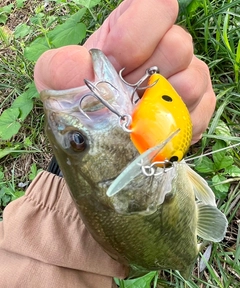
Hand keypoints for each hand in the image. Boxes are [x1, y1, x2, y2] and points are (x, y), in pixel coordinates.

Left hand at [34, 0, 215, 143]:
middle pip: (178, 45)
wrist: (99, 133)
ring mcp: (186, 75)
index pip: (156, 7)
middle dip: (149, 78)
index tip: (119, 61)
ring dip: (161, 106)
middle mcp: (164, 48)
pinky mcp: (198, 104)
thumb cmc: (78, 100)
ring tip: (138, 118)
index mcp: (131, 32)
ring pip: (192, 80)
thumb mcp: (56, 81)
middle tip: (126, 100)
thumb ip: (61, 68)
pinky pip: (199, 112)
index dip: (140, 34)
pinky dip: (175, 126)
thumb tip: (82, 63)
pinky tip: (154, 130)